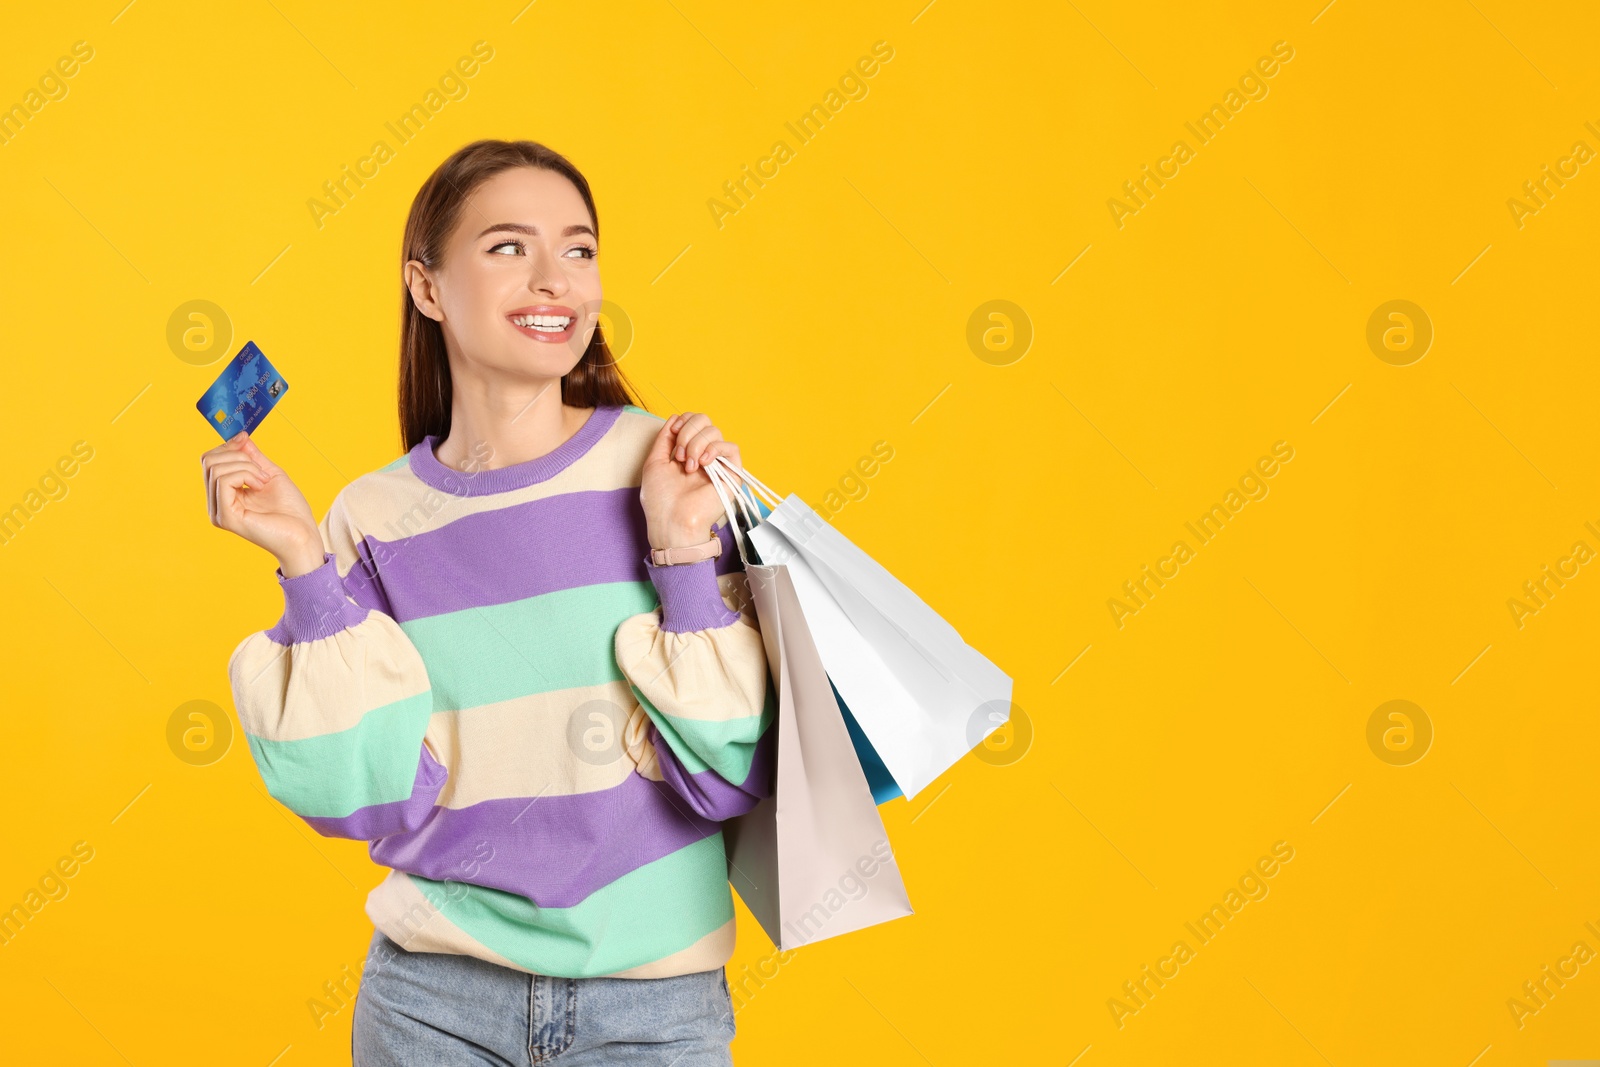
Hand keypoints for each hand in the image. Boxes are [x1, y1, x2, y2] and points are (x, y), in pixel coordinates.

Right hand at [202, 431, 322, 575]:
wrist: (303, 535)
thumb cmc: (291, 510)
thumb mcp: (270, 474)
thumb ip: (253, 457)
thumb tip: (240, 436)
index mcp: (224, 495)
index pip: (210, 461)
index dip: (228, 446)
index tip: (245, 440)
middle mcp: (215, 504)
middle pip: (209, 462)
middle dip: (238, 455)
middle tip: (261, 470)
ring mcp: (218, 512)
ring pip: (216, 469)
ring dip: (246, 467)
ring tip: (263, 481)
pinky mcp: (225, 517)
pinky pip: (224, 481)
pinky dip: (245, 475)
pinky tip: (260, 486)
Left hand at [640, 411, 743, 549]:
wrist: (671, 522)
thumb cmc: (660, 500)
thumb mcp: (654, 462)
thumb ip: (664, 438)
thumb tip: (675, 418)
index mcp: (687, 452)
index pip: (693, 421)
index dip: (683, 421)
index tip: (673, 434)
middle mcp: (703, 455)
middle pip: (705, 421)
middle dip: (688, 433)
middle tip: (679, 457)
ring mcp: (717, 464)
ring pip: (716, 431)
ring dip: (697, 444)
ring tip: (689, 466)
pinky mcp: (731, 474)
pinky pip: (731, 448)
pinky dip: (715, 449)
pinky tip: (704, 463)